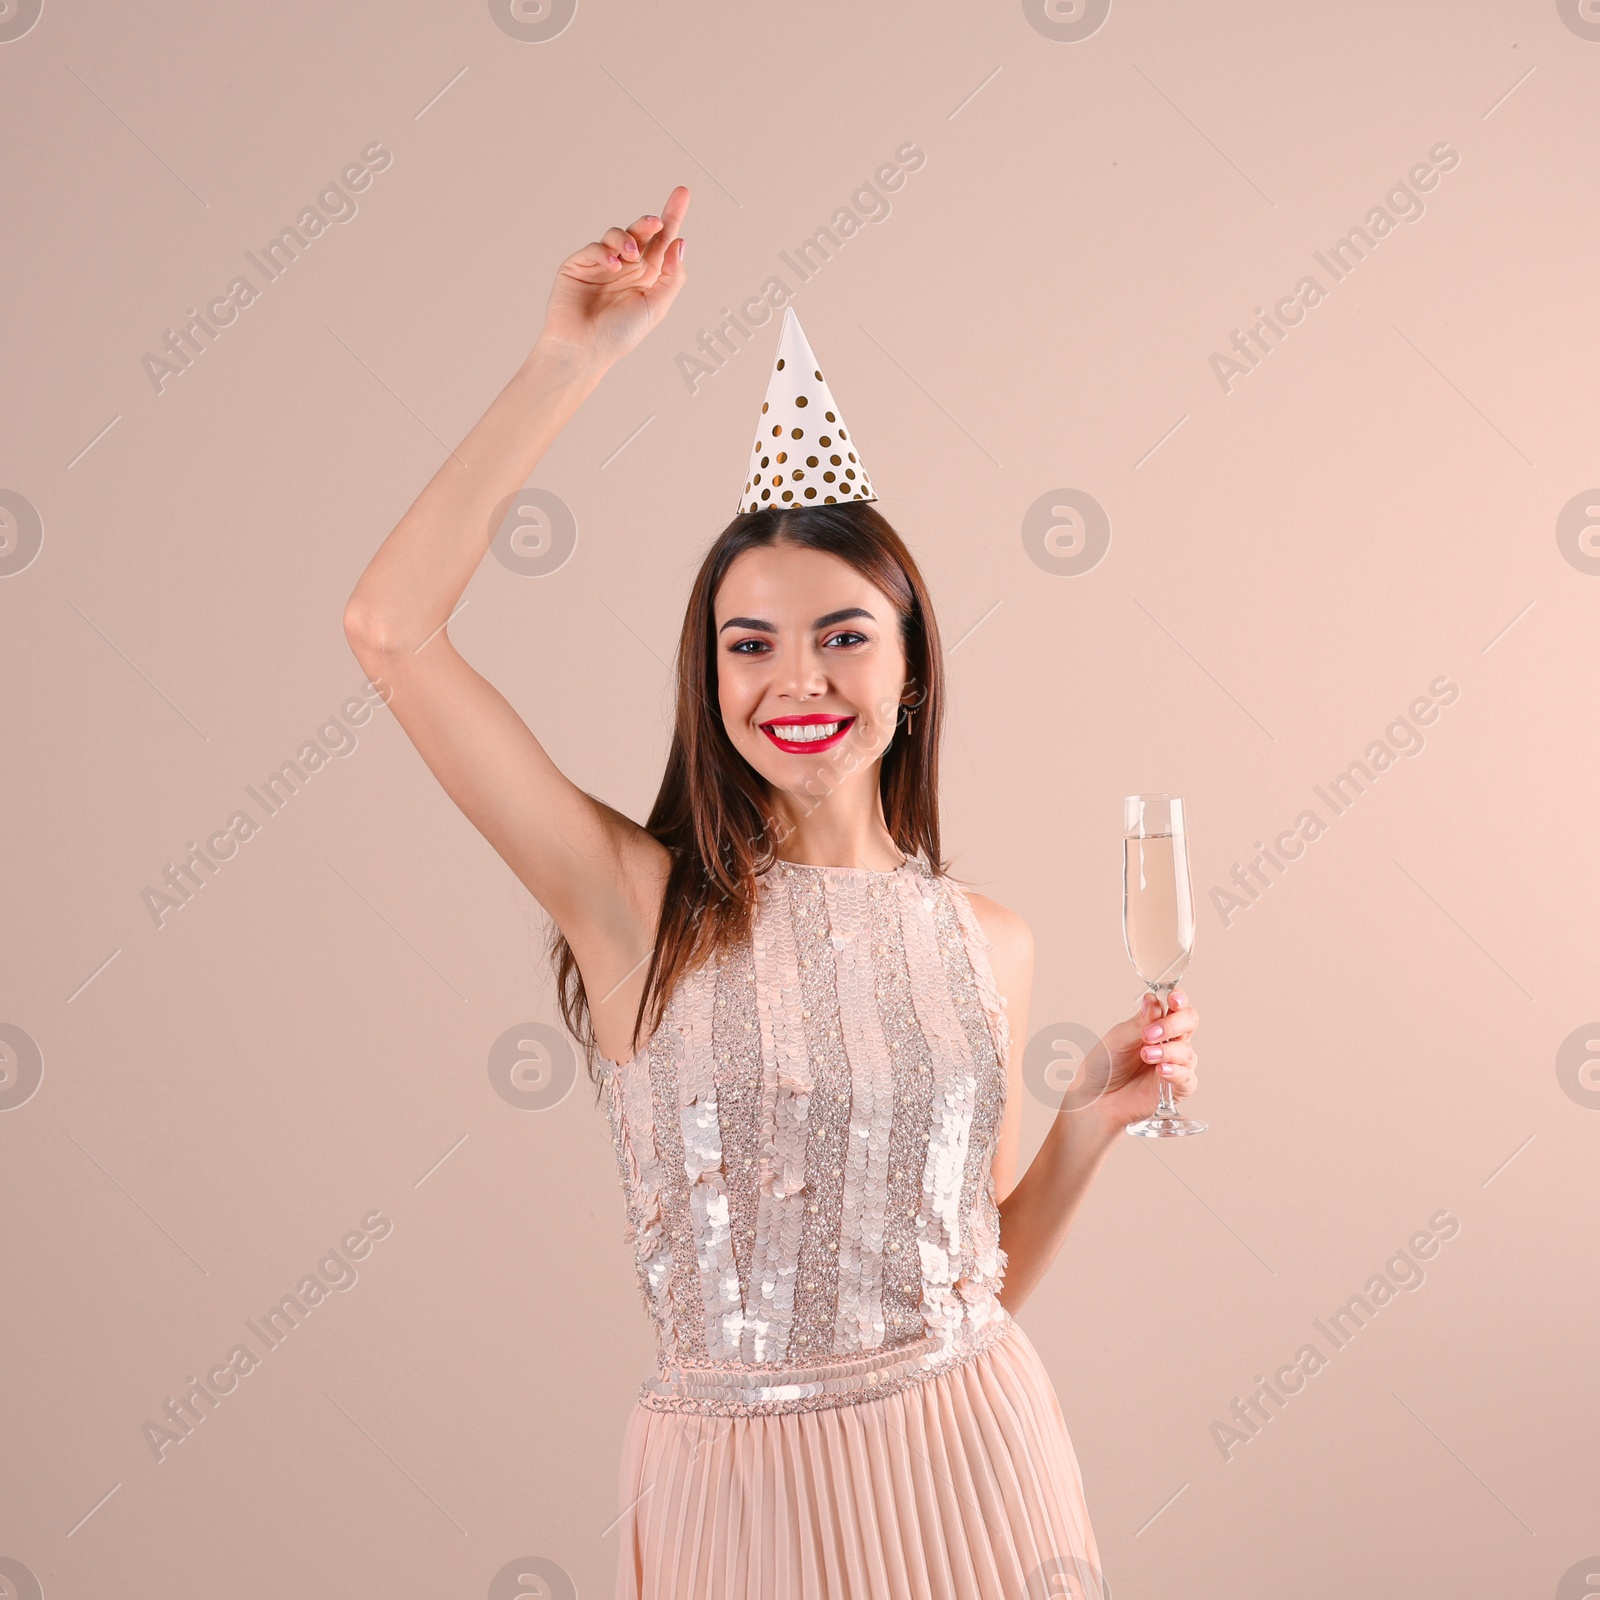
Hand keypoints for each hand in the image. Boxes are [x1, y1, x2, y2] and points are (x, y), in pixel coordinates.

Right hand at [536, 185, 689, 370]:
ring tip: (632, 256)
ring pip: (618, 235)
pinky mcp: (578, 265)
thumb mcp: (657, 307)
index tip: (683, 194)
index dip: (672, 218)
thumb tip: (679, 243)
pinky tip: (614, 266)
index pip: (661, 243)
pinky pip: (595, 248)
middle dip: (650, 222)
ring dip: (628, 239)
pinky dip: (606, 252)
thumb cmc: (620, 335)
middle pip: (641, 233)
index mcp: (646, 278)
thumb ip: (671, 276)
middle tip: (657, 222)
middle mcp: (626, 268)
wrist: (584, 350)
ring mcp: (601, 265)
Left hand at [1063, 988, 1200, 1131]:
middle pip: (1189, 1024)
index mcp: (1155, 1025)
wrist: (1094, 1098)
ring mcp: (1174, 1065)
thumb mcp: (1118, 1038)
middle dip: (1173, 1024)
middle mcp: (1169, 1042)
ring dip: (1168, 1051)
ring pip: (1187, 1051)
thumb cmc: (1103, 1066)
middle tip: (1150, 1034)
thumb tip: (1153, 999)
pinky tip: (1161, 1070)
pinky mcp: (1175, 1089)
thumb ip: (1140, 1023)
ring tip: (1146, 1055)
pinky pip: (1187, 1079)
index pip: (1177, 1007)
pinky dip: (1176, 1072)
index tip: (1173, 999)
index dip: (1179, 1000)